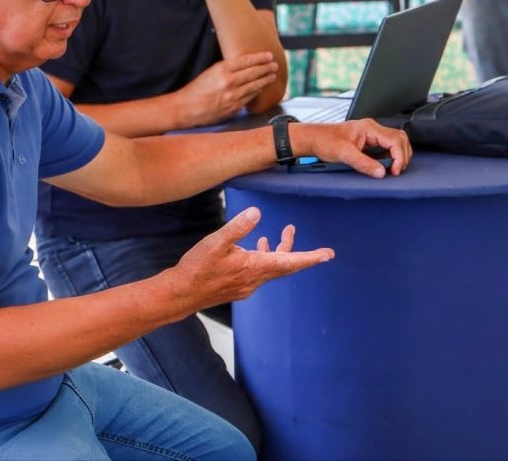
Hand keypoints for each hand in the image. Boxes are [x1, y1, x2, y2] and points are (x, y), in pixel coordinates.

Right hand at [169, 207, 333, 310]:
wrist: (180, 295)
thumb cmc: (197, 269)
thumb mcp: (215, 242)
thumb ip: (237, 227)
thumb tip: (256, 213)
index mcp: (254, 267)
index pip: (289, 261)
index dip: (310, 257)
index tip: (327, 255)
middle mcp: (255, 279)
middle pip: (286, 266)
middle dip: (302, 254)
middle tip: (322, 251)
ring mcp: (247, 285)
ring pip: (273, 268)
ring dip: (281, 251)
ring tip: (285, 233)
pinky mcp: (239, 287)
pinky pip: (261, 272)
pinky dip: (265, 257)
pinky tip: (256, 247)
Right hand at [175, 52, 279, 127]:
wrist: (185, 108)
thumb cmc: (196, 89)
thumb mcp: (210, 72)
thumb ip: (227, 69)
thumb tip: (245, 65)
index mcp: (222, 70)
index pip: (246, 61)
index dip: (260, 58)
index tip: (269, 56)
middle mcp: (229, 82)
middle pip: (254, 73)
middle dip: (266, 68)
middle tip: (274, 65)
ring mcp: (233, 96)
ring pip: (255, 86)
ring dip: (265, 80)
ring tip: (272, 76)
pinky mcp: (233, 107)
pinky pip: (250, 98)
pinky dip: (257, 92)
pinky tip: (261, 88)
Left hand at [291, 119, 412, 177]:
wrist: (313, 139)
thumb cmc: (325, 141)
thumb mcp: (343, 154)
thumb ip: (363, 163)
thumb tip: (381, 172)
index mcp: (369, 128)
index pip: (395, 140)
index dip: (399, 156)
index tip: (395, 171)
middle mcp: (373, 129)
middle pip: (400, 139)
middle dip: (403, 155)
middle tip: (397, 171)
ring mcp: (372, 134)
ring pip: (396, 142)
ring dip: (399, 155)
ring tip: (393, 169)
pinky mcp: (370, 141)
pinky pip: (388, 147)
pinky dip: (392, 156)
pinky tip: (387, 166)